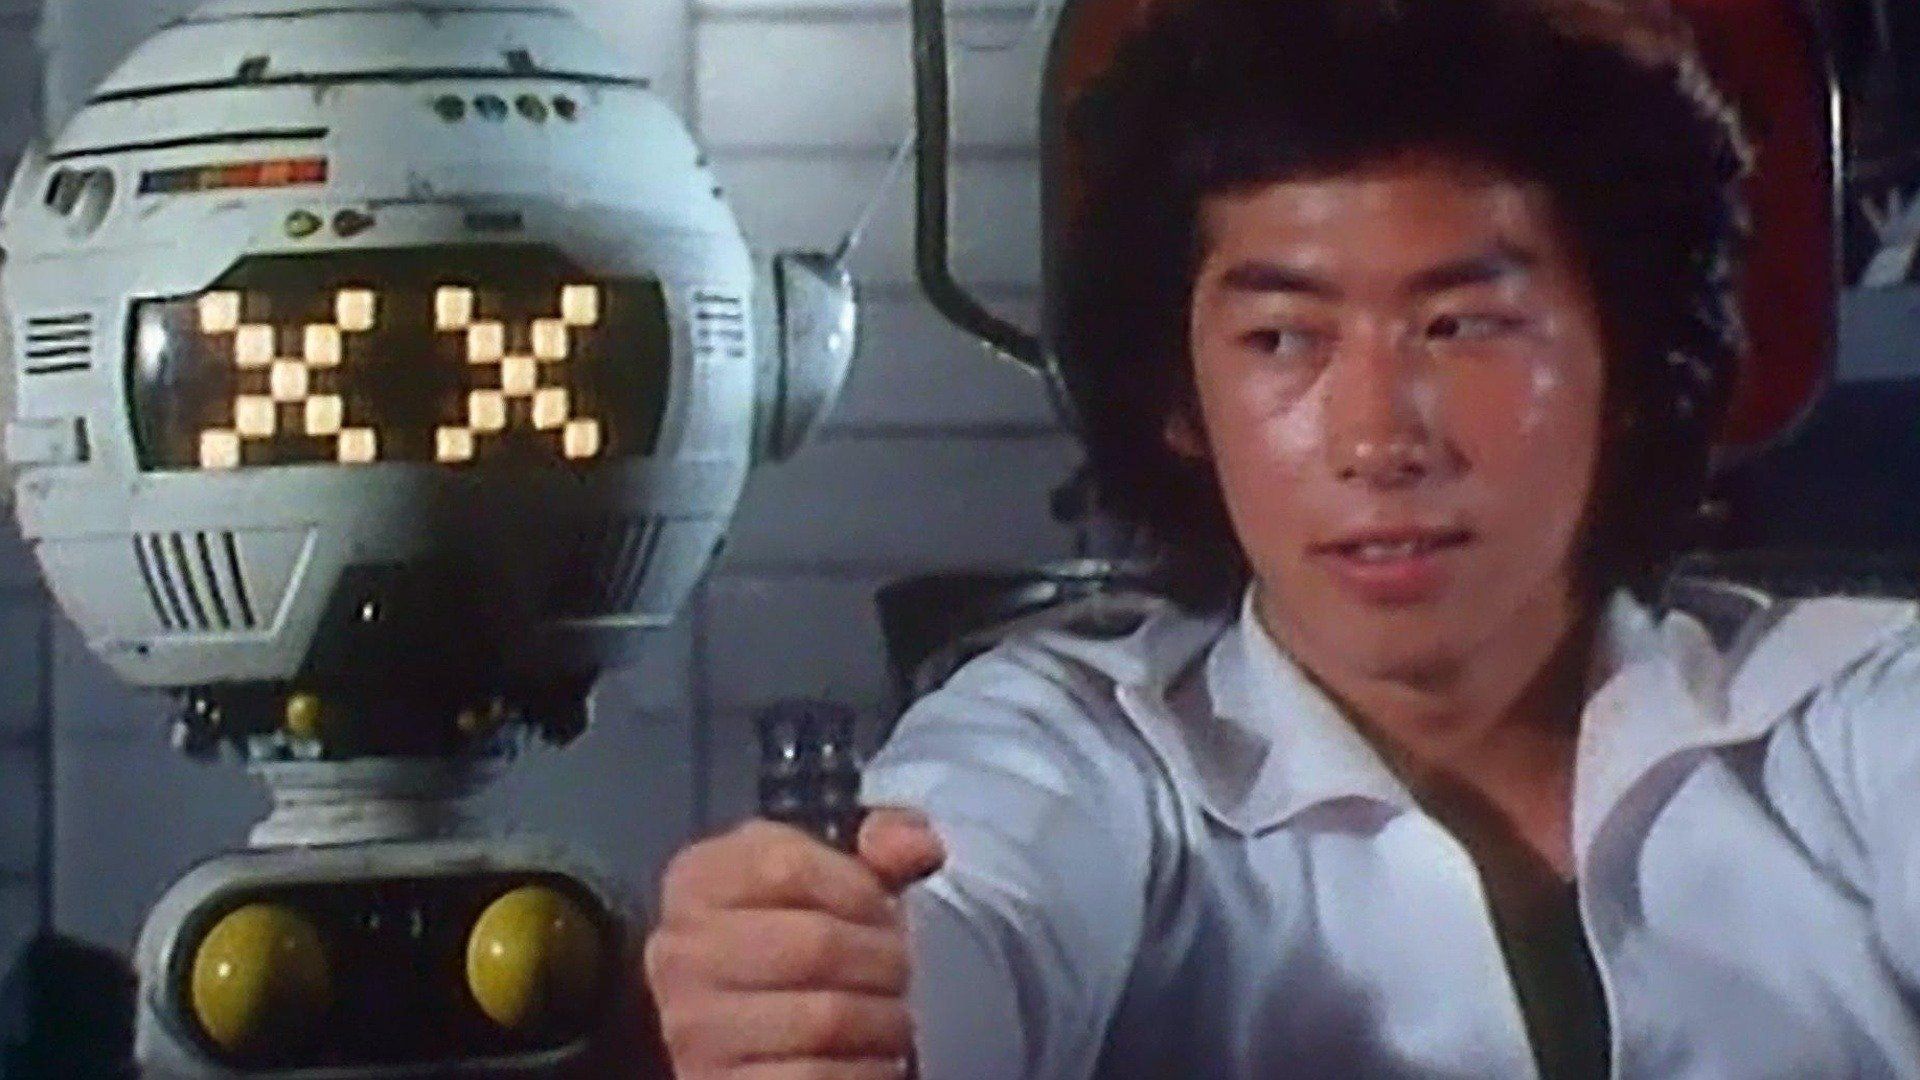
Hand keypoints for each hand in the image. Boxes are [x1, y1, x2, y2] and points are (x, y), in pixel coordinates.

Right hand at [645, 808, 945, 1078]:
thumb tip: (917, 846)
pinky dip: (864, 1071)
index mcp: (698, 881)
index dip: (859, 890)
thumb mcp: (828, 874)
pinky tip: (871, 1058)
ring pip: (825, 1020)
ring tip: (891, 1018)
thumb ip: (878, 844)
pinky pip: (816, 1079)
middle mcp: (681, 952)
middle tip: (899, 973)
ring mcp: (694, 1027)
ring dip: (884, 1021)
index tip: (882, 911)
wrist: (755, 1034)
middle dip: (883, 960)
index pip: (788, 867)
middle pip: (816, 944)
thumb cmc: (799, 938)